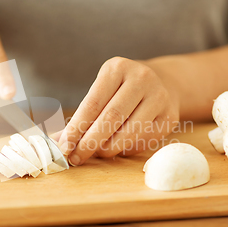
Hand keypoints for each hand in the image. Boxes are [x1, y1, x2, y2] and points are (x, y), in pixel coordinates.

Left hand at [58, 57, 179, 164]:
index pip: (92, 103)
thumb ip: (82, 115)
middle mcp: (141, 78)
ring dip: (108, 149)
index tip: (64, 146)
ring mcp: (159, 97)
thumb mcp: (102, 90)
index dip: (76, 128)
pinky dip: (126, 150)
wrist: (164, 82)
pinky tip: (117, 149)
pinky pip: (144, 141)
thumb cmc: (121, 90)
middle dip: (90, 143)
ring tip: (95, 154)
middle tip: (76, 158)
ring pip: (129, 133)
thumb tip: (57, 142)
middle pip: (111, 118)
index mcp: (117, 68)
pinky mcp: (170, 117)